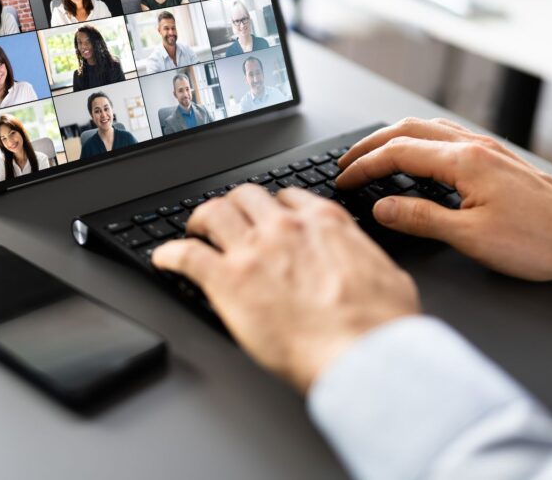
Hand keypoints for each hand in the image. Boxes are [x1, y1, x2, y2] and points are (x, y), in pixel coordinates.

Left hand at [152, 185, 418, 392]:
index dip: (272, 209)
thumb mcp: (387, 276)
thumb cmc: (381, 326)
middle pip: (245, 196)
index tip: (267, 219)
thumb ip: (365, 260)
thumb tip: (366, 266)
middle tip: (227, 221)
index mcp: (324, 223)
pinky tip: (164, 259)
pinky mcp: (226, 280)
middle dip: (233, 207)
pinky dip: (170, 254)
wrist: (364, 355)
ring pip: (212, 213)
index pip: (287, 198)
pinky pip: (185, 254)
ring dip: (199, 220)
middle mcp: (284, 228)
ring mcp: (253, 251)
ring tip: (193, 231)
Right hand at [335, 117, 551, 285]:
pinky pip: (447, 137)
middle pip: (408, 130)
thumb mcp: (471, 237)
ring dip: (394, 138)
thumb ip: (420, 219)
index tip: (343, 179)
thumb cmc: (540, 240)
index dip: (364, 166)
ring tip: (373, 155)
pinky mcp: (497, 159)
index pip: (397, 153)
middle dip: (371, 145)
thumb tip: (381, 207)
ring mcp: (487, 150)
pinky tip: (418, 157)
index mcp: (463, 162)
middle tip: (346, 162)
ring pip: (428, 129)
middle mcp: (474, 147)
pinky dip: (419, 141)